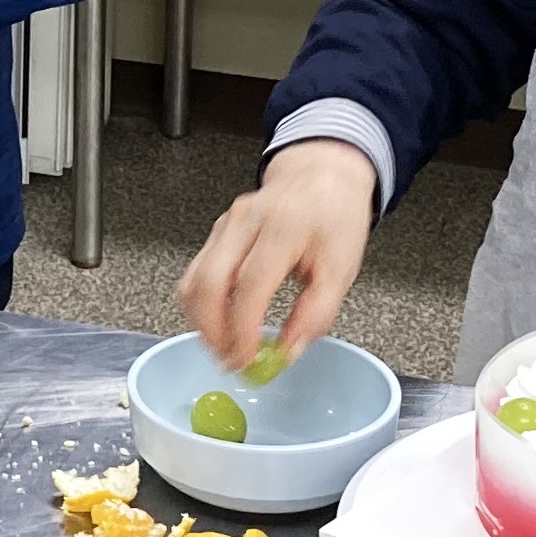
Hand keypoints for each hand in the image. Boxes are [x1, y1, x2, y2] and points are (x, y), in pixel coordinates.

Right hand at [179, 140, 376, 371]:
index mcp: (283, 227)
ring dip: (202, 322)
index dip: (242, 328)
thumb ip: (317, 312)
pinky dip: (202, 306)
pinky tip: (221, 323)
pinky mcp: (216, 232)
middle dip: (212, 331)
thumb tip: (287, 351)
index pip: (250, 283)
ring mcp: (225, 225)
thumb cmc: (334, 218)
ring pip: (193, 281)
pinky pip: (195, 274)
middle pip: (208, 282)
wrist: (321, 175)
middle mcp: (246, 221)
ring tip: (225, 348)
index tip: (247, 359)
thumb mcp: (342, 267)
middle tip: (230, 361)